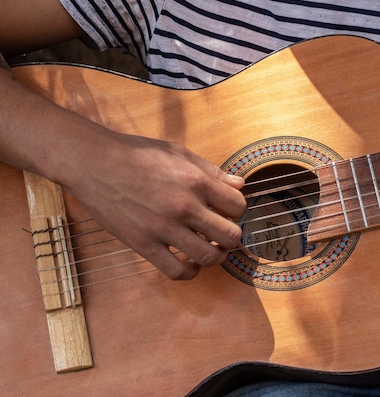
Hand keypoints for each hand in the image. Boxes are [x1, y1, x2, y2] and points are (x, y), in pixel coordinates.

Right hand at [64, 131, 246, 279]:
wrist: (94, 162)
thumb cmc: (137, 153)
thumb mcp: (179, 152)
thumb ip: (212, 171)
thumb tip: (239, 184)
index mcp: (196, 180)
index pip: (238, 205)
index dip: (237, 210)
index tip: (228, 211)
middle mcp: (184, 206)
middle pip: (230, 235)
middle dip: (232, 237)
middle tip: (224, 233)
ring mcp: (163, 227)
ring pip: (208, 257)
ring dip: (216, 256)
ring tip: (211, 248)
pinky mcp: (143, 244)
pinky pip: (176, 271)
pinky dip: (189, 272)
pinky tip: (189, 262)